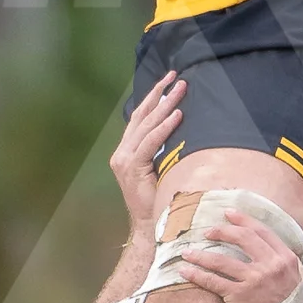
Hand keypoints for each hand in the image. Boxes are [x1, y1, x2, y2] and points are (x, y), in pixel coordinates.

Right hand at [111, 74, 184, 231]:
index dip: (153, 98)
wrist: (150, 226)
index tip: (168, 81)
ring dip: (165, 105)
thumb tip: (180, 130)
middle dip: (159, 94)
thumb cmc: (159, 200)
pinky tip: (176, 114)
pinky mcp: (131, 168)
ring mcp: (124, 160)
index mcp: (126, 152)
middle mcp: (121, 153)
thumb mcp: (159, 170)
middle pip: (141, 116)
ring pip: (145, 126)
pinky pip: (150, 143)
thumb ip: (161, 151)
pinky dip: (164, 127)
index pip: (139, 118)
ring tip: (180, 90)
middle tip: (176, 77)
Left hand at [178, 211, 302, 302]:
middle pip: (242, 239)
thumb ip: (291, 264)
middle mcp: (271, 266)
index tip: (228, 214)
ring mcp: (254, 281)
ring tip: (187, 252)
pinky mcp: (238, 297)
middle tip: (208, 231)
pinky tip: (184, 271)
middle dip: (222, 231)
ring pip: (221, 260)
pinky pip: (213, 282)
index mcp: (286, 259)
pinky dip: (196, 275)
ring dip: (201, 254)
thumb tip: (280, 250)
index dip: (243, 220)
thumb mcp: (300, 282)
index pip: (262, 232)